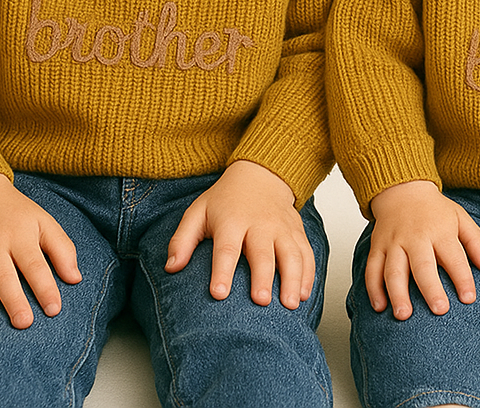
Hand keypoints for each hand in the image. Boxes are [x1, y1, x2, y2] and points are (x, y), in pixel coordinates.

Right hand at [0, 174, 80, 328]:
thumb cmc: (16, 213)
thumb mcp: (44, 222)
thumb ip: (62, 249)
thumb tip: (75, 279)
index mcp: (20, 235)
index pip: (35, 265)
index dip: (45, 288)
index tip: (54, 309)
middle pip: (3, 274)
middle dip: (13, 299)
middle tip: (23, 323)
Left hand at [164, 161, 313, 309]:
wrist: (260, 174)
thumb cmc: (226, 199)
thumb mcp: (198, 211)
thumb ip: (182, 239)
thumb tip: (170, 267)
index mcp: (232, 220)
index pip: (226, 248)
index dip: (222, 271)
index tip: (218, 294)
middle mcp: (259, 224)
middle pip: (262, 253)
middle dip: (262, 277)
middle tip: (260, 302)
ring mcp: (281, 228)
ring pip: (291, 254)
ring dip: (292, 279)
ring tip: (289, 304)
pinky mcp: (297, 231)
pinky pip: (306, 253)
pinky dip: (308, 274)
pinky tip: (304, 294)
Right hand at [366, 181, 479, 319]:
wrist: (401, 189)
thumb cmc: (434, 211)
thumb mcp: (460, 218)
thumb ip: (476, 242)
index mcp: (439, 231)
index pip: (453, 256)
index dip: (462, 278)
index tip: (469, 298)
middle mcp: (415, 237)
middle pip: (422, 264)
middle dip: (430, 288)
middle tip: (439, 310)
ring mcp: (393, 242)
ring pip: (393, 269)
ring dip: (397, 293)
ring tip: (403, 315)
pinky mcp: (377, 247)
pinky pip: (372, 268)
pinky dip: (373, 288)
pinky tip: (379, 306)